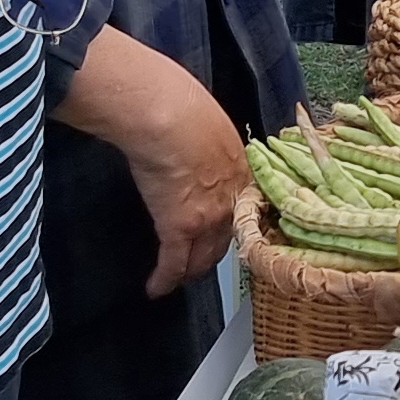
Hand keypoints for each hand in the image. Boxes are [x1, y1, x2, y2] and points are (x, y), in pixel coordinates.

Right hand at [126, 83, 248, 295]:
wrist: (169, 115)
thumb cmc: (188, 110)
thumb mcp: (216, 129)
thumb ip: (216, 149)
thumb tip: (204, 149)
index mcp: (243, 173)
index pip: (243, 211)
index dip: (233, 225)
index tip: (227, 233)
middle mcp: (232, 201)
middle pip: (226, 239)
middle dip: (213, 254)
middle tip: (201, 262)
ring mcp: (208, 219)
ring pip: (202, 257)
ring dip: (190, 270)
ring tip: (179, 277)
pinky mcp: (179, 228)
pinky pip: (173, 263)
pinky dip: (164, 280)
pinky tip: (156, 289)